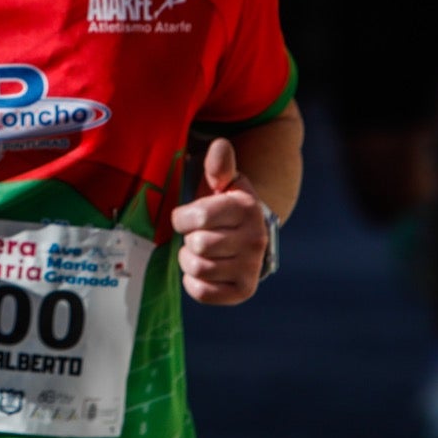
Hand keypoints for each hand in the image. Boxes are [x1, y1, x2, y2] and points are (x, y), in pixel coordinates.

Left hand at [171, 138, 270, 304]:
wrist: (248, 236)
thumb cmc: (226, 206)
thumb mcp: (223, 183)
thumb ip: (219, 165)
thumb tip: (220, 145)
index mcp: (246, 208)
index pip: (197, 217)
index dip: (182, 218)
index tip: (189, 217)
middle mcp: (254, 239)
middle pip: (197, 245)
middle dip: (188, 240)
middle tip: (198, 235)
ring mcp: (251, 266)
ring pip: (198, 268)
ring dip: (189, 261)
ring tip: (200, 252)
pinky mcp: (244, 290)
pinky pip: (202, 292)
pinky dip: (195, 282)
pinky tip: (203, 270)